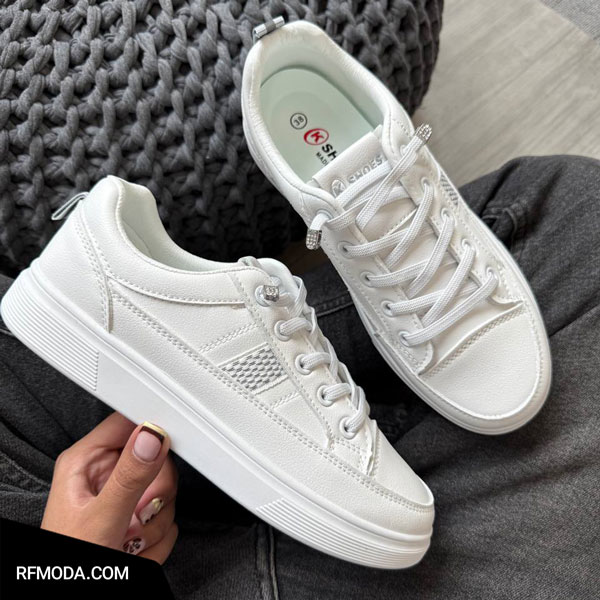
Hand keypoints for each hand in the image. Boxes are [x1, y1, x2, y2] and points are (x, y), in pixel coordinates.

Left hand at [42, 412, 177, 562]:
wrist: (75, 598)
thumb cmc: (68, 567)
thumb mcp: (99, 519)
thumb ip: (129, 476)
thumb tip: (152, 436)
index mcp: (85, 462)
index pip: (127, 422)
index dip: (151, 430)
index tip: (167, 446)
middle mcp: (105, 476)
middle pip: (156, 460)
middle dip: (155, 495)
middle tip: (139, 513)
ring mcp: (124, 498)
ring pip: (166, 492)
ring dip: (155, 523)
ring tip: (130, 541)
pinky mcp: (138, 519)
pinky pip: (169, 518)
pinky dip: (157, 539)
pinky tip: (136, 550)